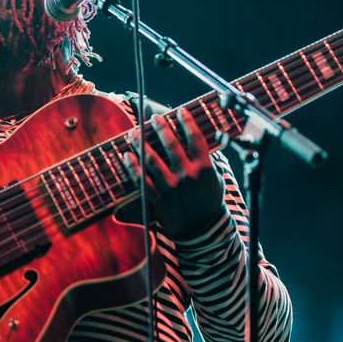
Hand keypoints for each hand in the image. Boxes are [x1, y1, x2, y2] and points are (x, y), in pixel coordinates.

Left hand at [123, 108, 224, 238]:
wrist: (202, 230)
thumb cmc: (209, 202)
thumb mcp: (216, 180)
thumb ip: (207, 161)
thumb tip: (196, 142)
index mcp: (204, 168)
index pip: (195, 138)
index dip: (186, 121)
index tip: (179, 111)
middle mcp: (188, 175)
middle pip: (171, 144)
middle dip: (160, 127)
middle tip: (153, 118)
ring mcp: (172, 187)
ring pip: (152, 159)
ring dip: (140, 143)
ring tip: (133, 133)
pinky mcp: (159, 198)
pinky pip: (142, 179)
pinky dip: (133, 167)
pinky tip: (127, 156)